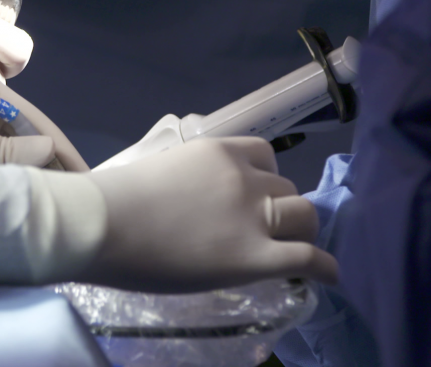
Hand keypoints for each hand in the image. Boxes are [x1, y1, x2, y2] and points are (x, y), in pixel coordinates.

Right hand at [80, 136, 336, 291]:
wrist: (101, 225)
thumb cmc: (114, 200)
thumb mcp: (161, 171)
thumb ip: (191, 180)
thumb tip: (197, 204)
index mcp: (218, 152)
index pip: (265, 155)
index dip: (266, 177)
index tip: (257, 196)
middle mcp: (243, 177)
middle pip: (286, 188)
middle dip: (280, 208)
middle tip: (265, 229)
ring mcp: (252, 216)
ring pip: (303, 217)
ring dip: (299, 233)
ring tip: (291, 250)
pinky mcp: (254, 257)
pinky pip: (307, 258)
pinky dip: (324, 268)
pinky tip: (329, 276)